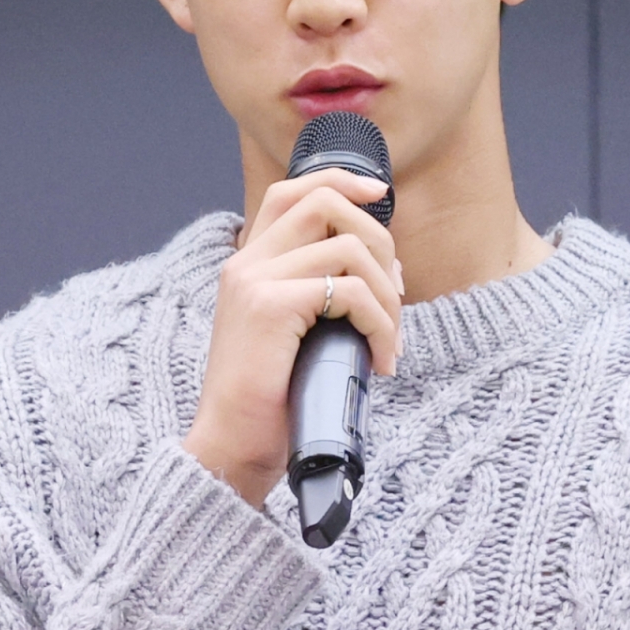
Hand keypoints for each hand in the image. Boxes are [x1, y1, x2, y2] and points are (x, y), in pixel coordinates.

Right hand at [182, 168, 404, 509]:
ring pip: (349, 247)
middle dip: (380, 240)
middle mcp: (246, 263)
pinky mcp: (272, 306)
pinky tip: (380, 360)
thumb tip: (384, 272)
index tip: (381, 194)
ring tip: (388, 340)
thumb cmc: (271, 402)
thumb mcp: (294, 334)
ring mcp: (256, 281)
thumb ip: (318, 295)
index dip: (341, 180)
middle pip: (324, 203)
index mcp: (247, 263)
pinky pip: (348, 291)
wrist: (232, 449)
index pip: (291, 191)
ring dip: (388, 295)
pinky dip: (380, 323)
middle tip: (396, 294)